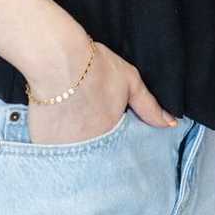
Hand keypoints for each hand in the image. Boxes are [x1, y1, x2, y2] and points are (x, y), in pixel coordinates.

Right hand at [25, 40, 177, 143]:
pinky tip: (54, 124)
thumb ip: (149, 107)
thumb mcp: (130, 82)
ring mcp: (65, 148)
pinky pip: (51, 151)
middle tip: (86, 122)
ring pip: (72, 155)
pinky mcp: (44, 144)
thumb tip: (171, 124)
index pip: (117, 150)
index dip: (112, 140)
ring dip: (74, 145)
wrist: (58, 59)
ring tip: (70, 122)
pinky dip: (53, 143)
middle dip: (94, 146)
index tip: (106, 128)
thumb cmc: (96, 67)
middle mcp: (90, 146)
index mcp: (112, 133)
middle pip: (94, 155)